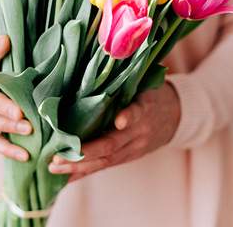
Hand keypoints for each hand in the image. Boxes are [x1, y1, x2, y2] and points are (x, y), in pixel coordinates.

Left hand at [48, 82, 180, 181]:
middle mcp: (140, 132)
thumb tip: (102, 54)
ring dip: (78, 166)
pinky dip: (84, 172)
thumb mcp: (146, 83)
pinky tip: (65, 177)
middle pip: (112, 145)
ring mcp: (134, 148)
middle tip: (58, 156)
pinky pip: (105, 166)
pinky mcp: (129, 156)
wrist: (178, 116)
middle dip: (84, 153)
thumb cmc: (153, 93)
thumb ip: (127, 79)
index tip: (120, 120)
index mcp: (145, 108)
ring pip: (106, 160)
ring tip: (54, 167)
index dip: (129, 116)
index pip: (137, 112)